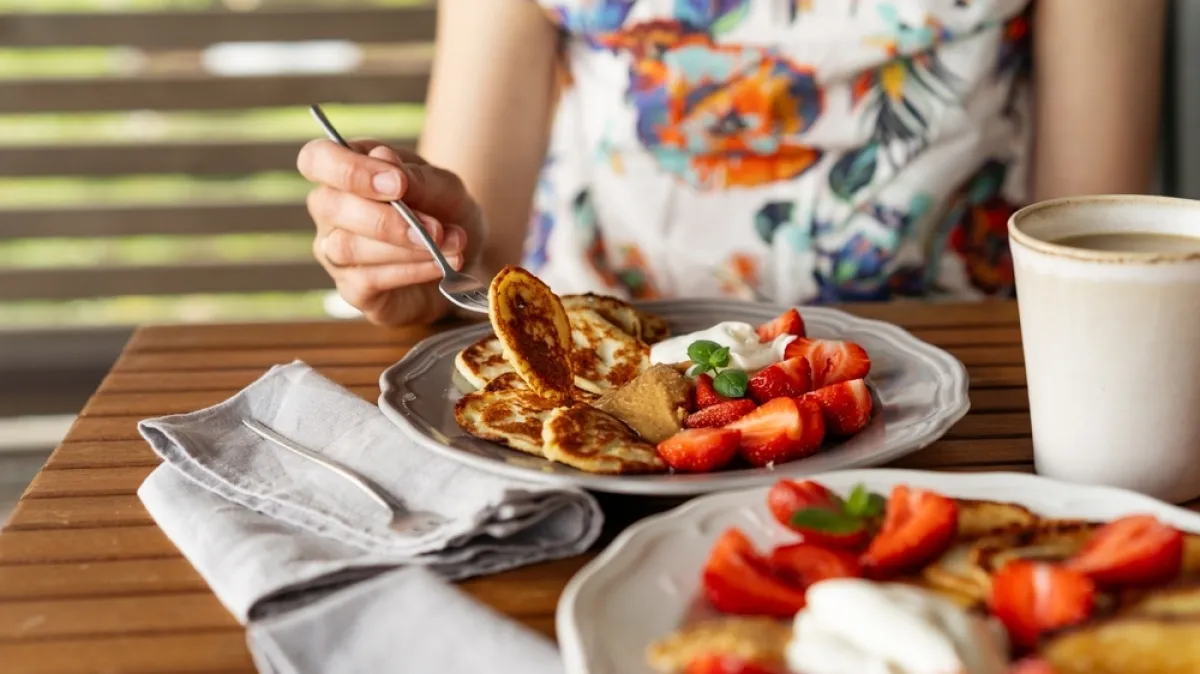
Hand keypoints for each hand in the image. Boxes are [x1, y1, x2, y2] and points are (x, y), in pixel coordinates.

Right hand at [297, 139, 484, 325]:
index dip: (349, 170)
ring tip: (450, 245)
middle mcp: (330, 210)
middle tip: (434, 228)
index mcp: (346, 170)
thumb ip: (415, 177)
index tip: (397, 184)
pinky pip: (368, 280)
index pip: (316, 159)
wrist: (469, 258)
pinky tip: (440, 266)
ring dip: (404, 248)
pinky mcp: (352, 288)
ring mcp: (335, 252)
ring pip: (347, 247)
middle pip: (328, 206)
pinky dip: (410, 271)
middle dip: (384, 219)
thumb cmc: (445, 212)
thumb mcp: (443, 187)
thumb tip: (383, 158)